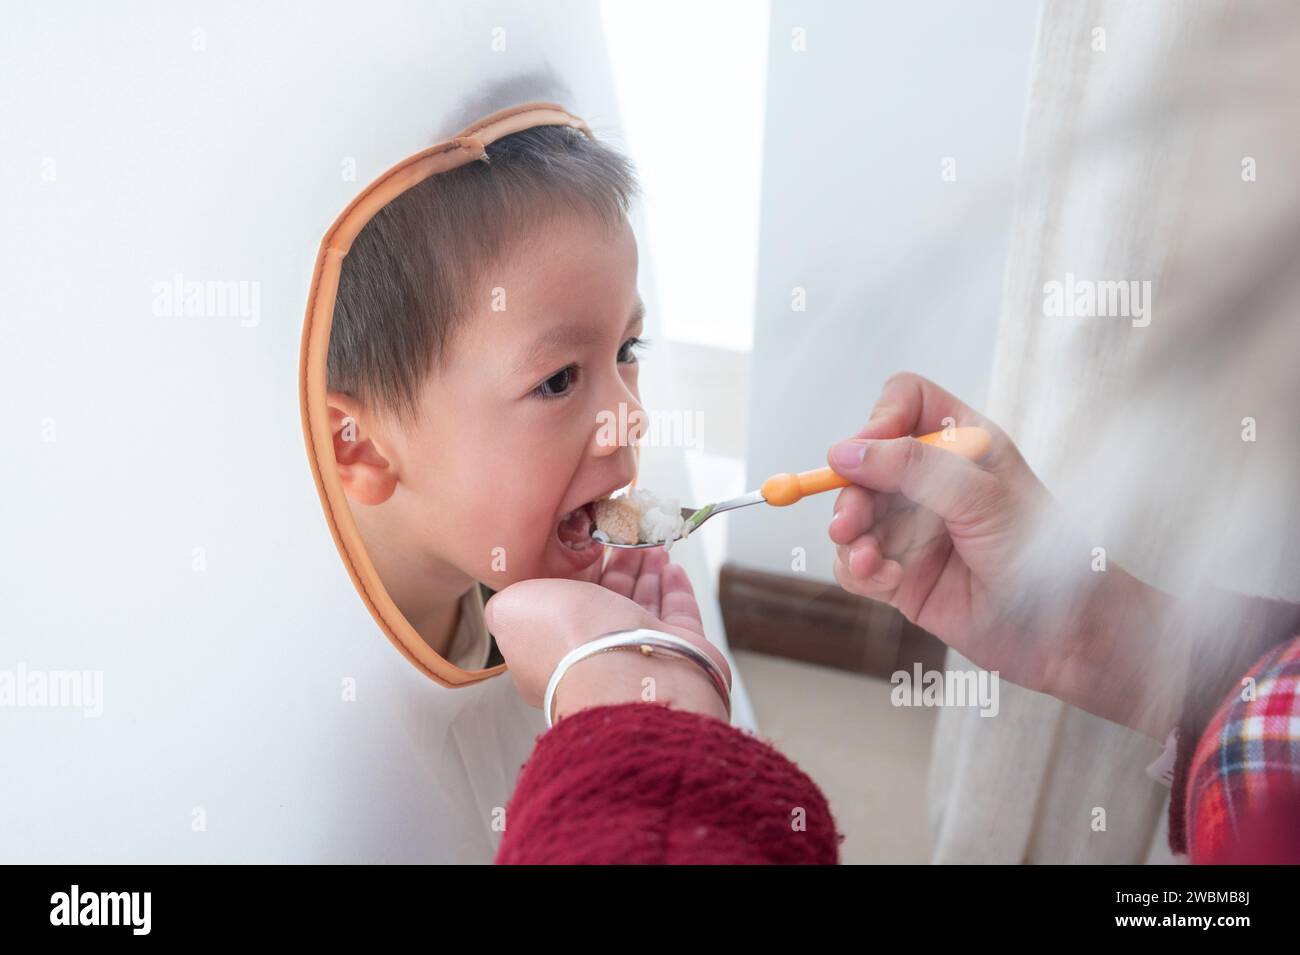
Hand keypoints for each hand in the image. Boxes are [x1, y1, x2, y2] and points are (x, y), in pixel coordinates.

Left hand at [484, 548, 731, 721]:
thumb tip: (512, 602)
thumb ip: (507, 602)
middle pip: (607, 600)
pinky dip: (675, 588)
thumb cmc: (565, 639)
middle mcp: (596, 654)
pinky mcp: (679, 651)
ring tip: (650, 541)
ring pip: (642, 605)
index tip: (588, 543)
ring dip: (646, 570)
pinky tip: (671, 566)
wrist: (624, 671)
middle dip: (617, 565)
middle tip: (626, 534)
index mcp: (553, 649)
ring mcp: (640, 653)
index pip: (565, 605)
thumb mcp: (510, 610)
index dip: (576, 572)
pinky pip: (678, 615)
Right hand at [825, 371, 1156, 709]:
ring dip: (851, 537)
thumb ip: (912, 467)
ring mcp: (914, 528)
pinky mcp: (902, 574)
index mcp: (962, 444)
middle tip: (851, 523)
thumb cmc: (1041, 555)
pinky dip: (860, 571)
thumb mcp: (980, 496)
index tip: (868, 454)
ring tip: (869, 560)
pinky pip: (857, 563)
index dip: (879, 421)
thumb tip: (844, 453)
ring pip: (853, 515)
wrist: (1060, 633)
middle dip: (852, 493)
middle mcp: (933, 481)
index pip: (903, 404)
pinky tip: (886, 581)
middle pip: (864, 464)